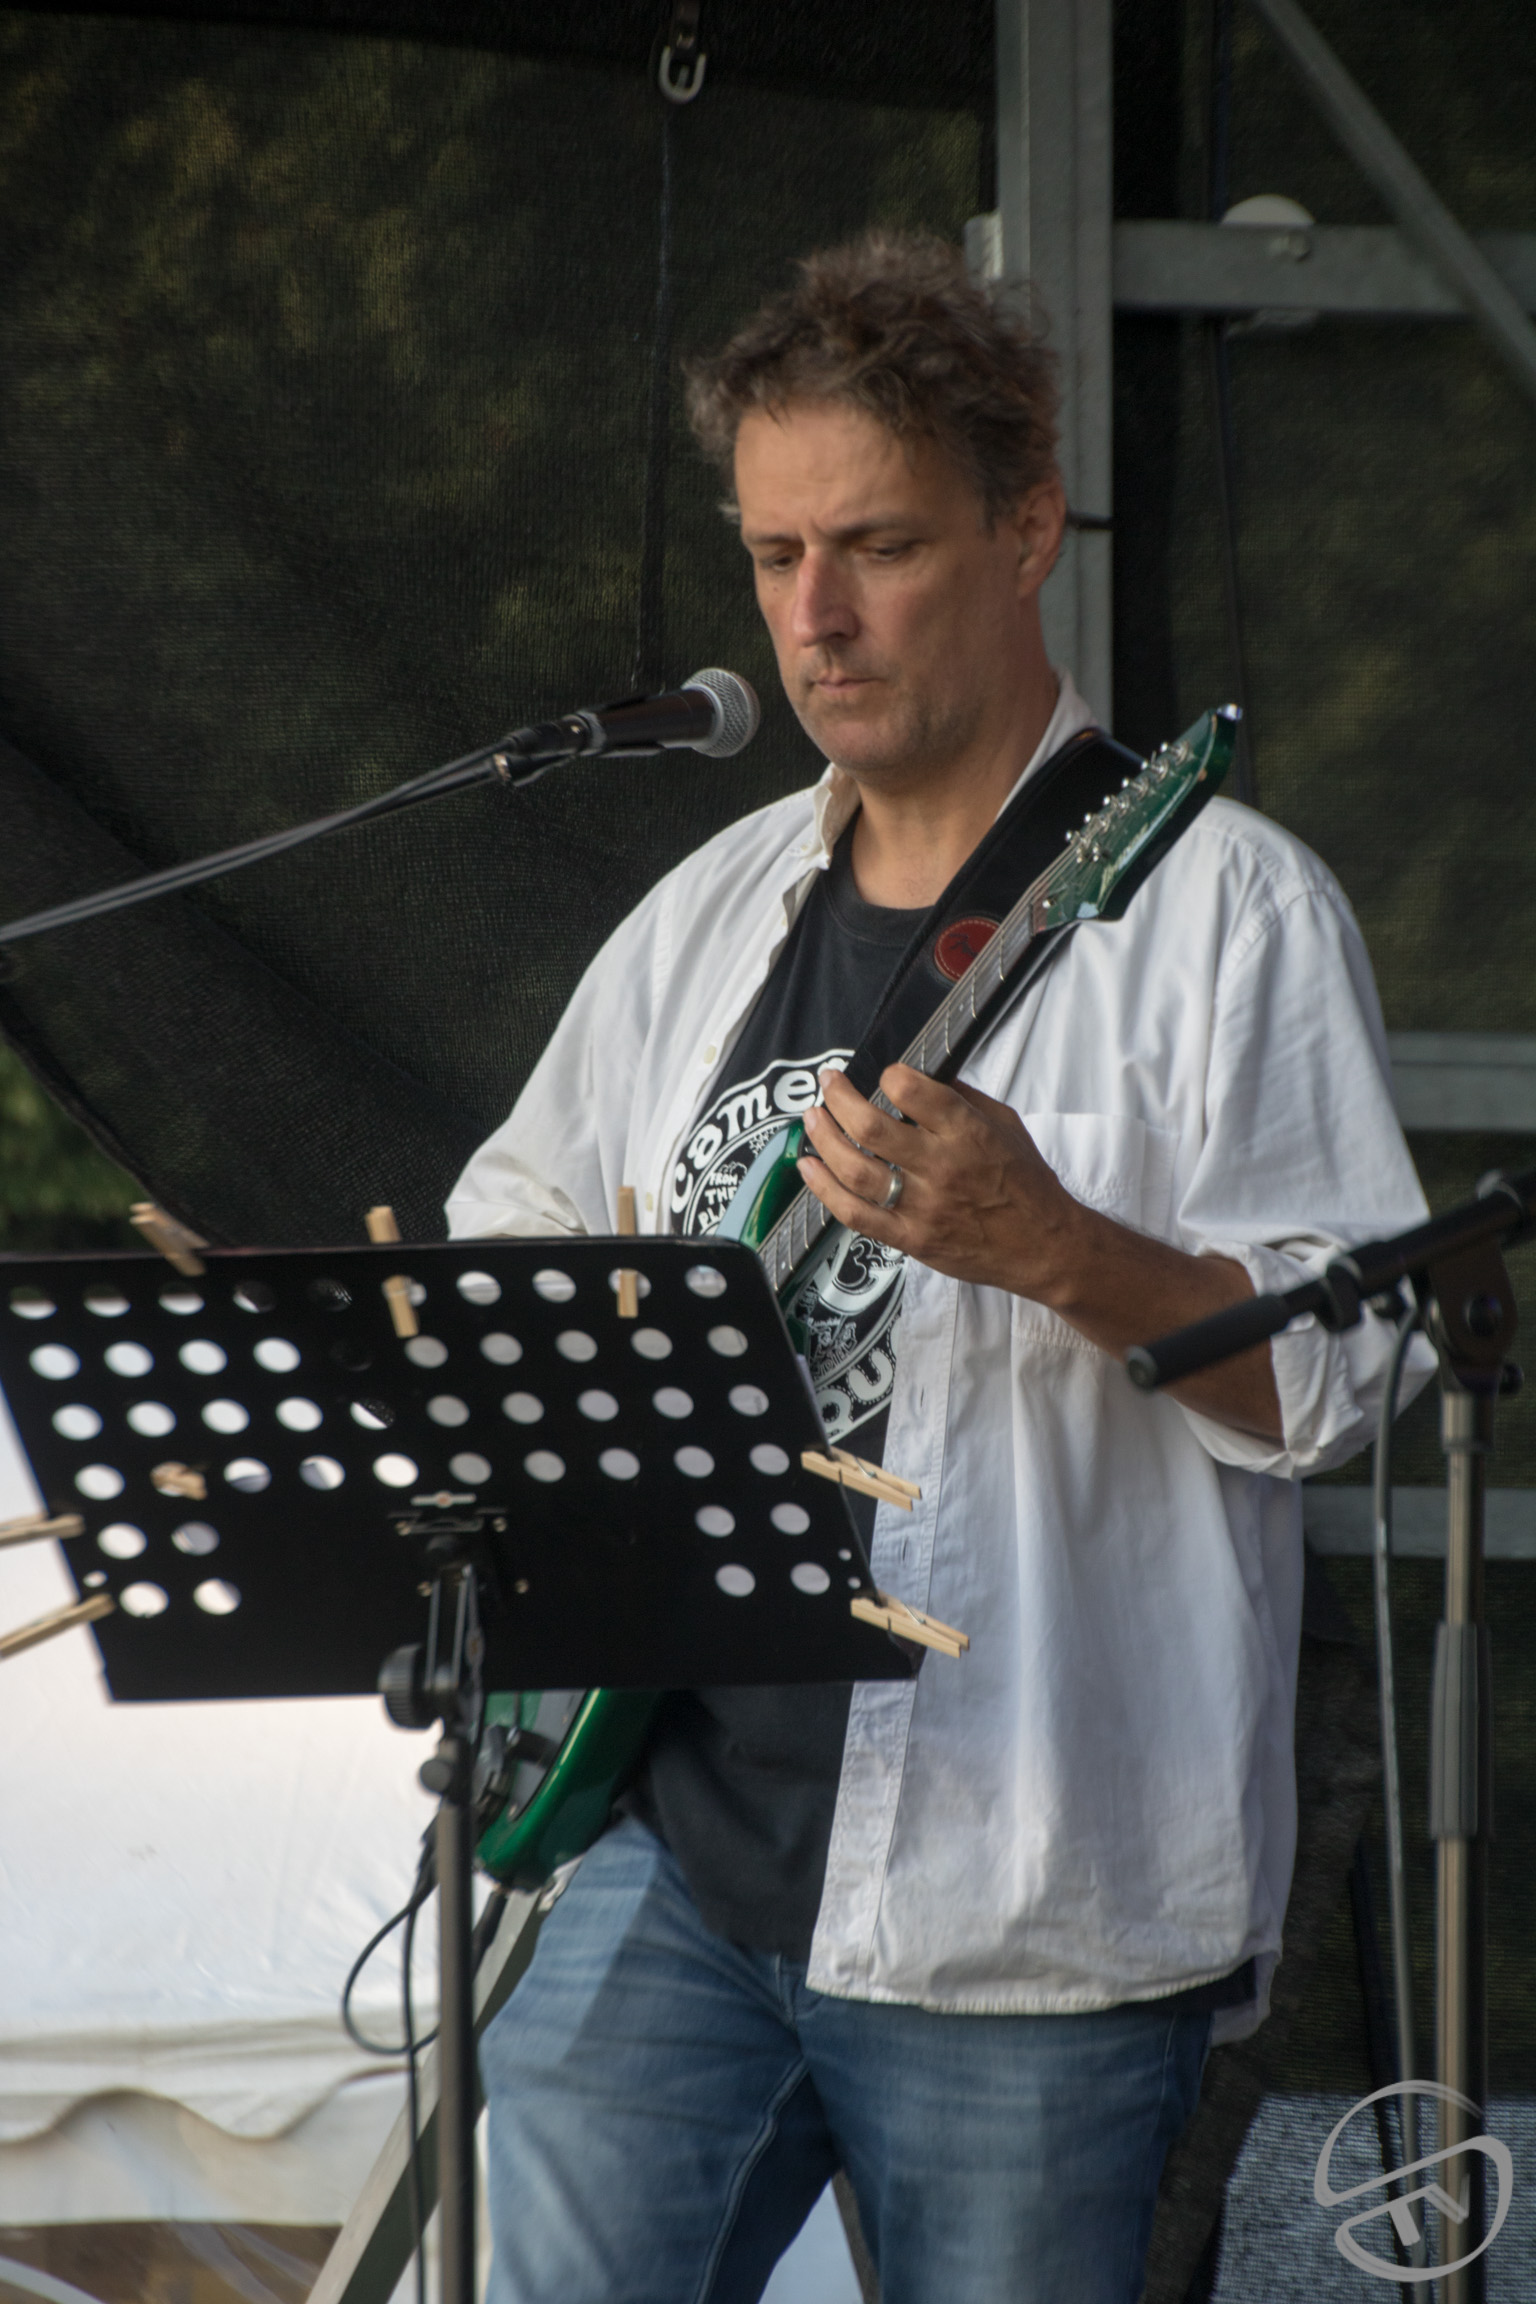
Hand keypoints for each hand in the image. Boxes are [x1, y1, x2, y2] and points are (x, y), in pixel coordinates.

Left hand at [798, 1063, 1082, 1300]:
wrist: (1044, 1246)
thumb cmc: (1027, 1183)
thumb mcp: (1006, 1125)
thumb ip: (963, 1099)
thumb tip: (922, 1075)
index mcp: (968, 1133)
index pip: (913, 1091)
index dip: (890, 1075)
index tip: (885, 1074)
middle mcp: (941, 1167)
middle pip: (870, 1126)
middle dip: (839, 1097)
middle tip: (828, 1083)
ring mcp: (922, 1206)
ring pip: (854, 1169)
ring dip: (823, 1138)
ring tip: (812, 1118)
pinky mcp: (910, 1238)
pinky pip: (855, 1214)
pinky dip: (824, 1189)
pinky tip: (808, 1167)